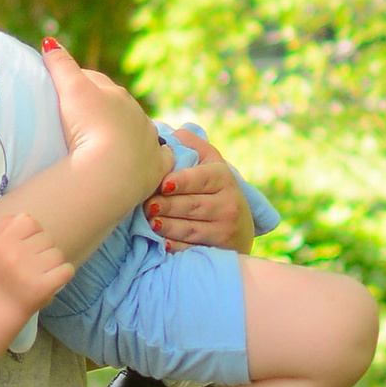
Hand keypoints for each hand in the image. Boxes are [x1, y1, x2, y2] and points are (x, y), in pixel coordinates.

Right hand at [0, 208, 74, 317]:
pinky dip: (63, 273)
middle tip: (32, 264)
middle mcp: (14, 256)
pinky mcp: (43, 287)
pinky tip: (51, 279)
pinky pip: (67, 269)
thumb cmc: (6, 270)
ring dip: (53, 263)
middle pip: (47, 238)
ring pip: (58, 253)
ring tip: (40, 273)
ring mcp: (28, 272)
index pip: (29, 221)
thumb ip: (8, 225)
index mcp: (2, 243)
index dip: (32, 232)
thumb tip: (23, 215)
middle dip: (44, 249)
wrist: (3, 304)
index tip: (26, 246)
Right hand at [42, 41, 156, 168]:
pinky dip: (156, 156)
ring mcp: (148, 141)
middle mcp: (137, 115)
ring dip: (127, 132)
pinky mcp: (156, 167)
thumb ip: (61, 65)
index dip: (80, 83)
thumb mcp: (71, 90)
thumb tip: (49, 42)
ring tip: (108, 142)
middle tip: (83, 118)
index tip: (64, 90)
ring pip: (139, 130)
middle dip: (105, 107)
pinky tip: (150, 157)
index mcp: (116, 94)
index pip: (96, 82)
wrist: (111, 171)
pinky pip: (161, 158)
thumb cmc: (89, 126)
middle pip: (118, 105)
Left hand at [146, 125, 257, 254]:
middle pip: (191, 205)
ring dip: (166, 225)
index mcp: (223, 178)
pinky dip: (176, 246)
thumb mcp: (210, 163)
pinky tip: (162, 242)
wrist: (239, 225)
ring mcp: (225, 228)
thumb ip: (191, 146)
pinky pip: (193, 247)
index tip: (163, 185)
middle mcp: (229, 203)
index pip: (201, 179)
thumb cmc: (214, 188)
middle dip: (165, 205)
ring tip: (150, 220)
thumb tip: (166, 137)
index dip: (181, 182)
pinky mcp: (220, 248)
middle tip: (146, 205)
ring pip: (190, 227)